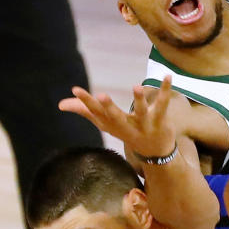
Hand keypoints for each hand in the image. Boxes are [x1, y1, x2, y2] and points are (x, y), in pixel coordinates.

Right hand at [59, 75, 177, 158]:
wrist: (155, 152)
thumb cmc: (125, 131)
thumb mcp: (105, 123)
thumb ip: (84, 111)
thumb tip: (60, 104)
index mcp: (111, 124)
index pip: (96, 113)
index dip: (85, 102)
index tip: (75, 89)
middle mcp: (126, 125)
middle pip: (115, 117)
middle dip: (108, 107)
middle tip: (101, 96)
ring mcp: (143, 124)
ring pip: (140, 112)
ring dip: (139, 100)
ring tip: (137, 87)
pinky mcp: (160, 120)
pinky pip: (163, 104)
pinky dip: (165, 90)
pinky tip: (168, 76)